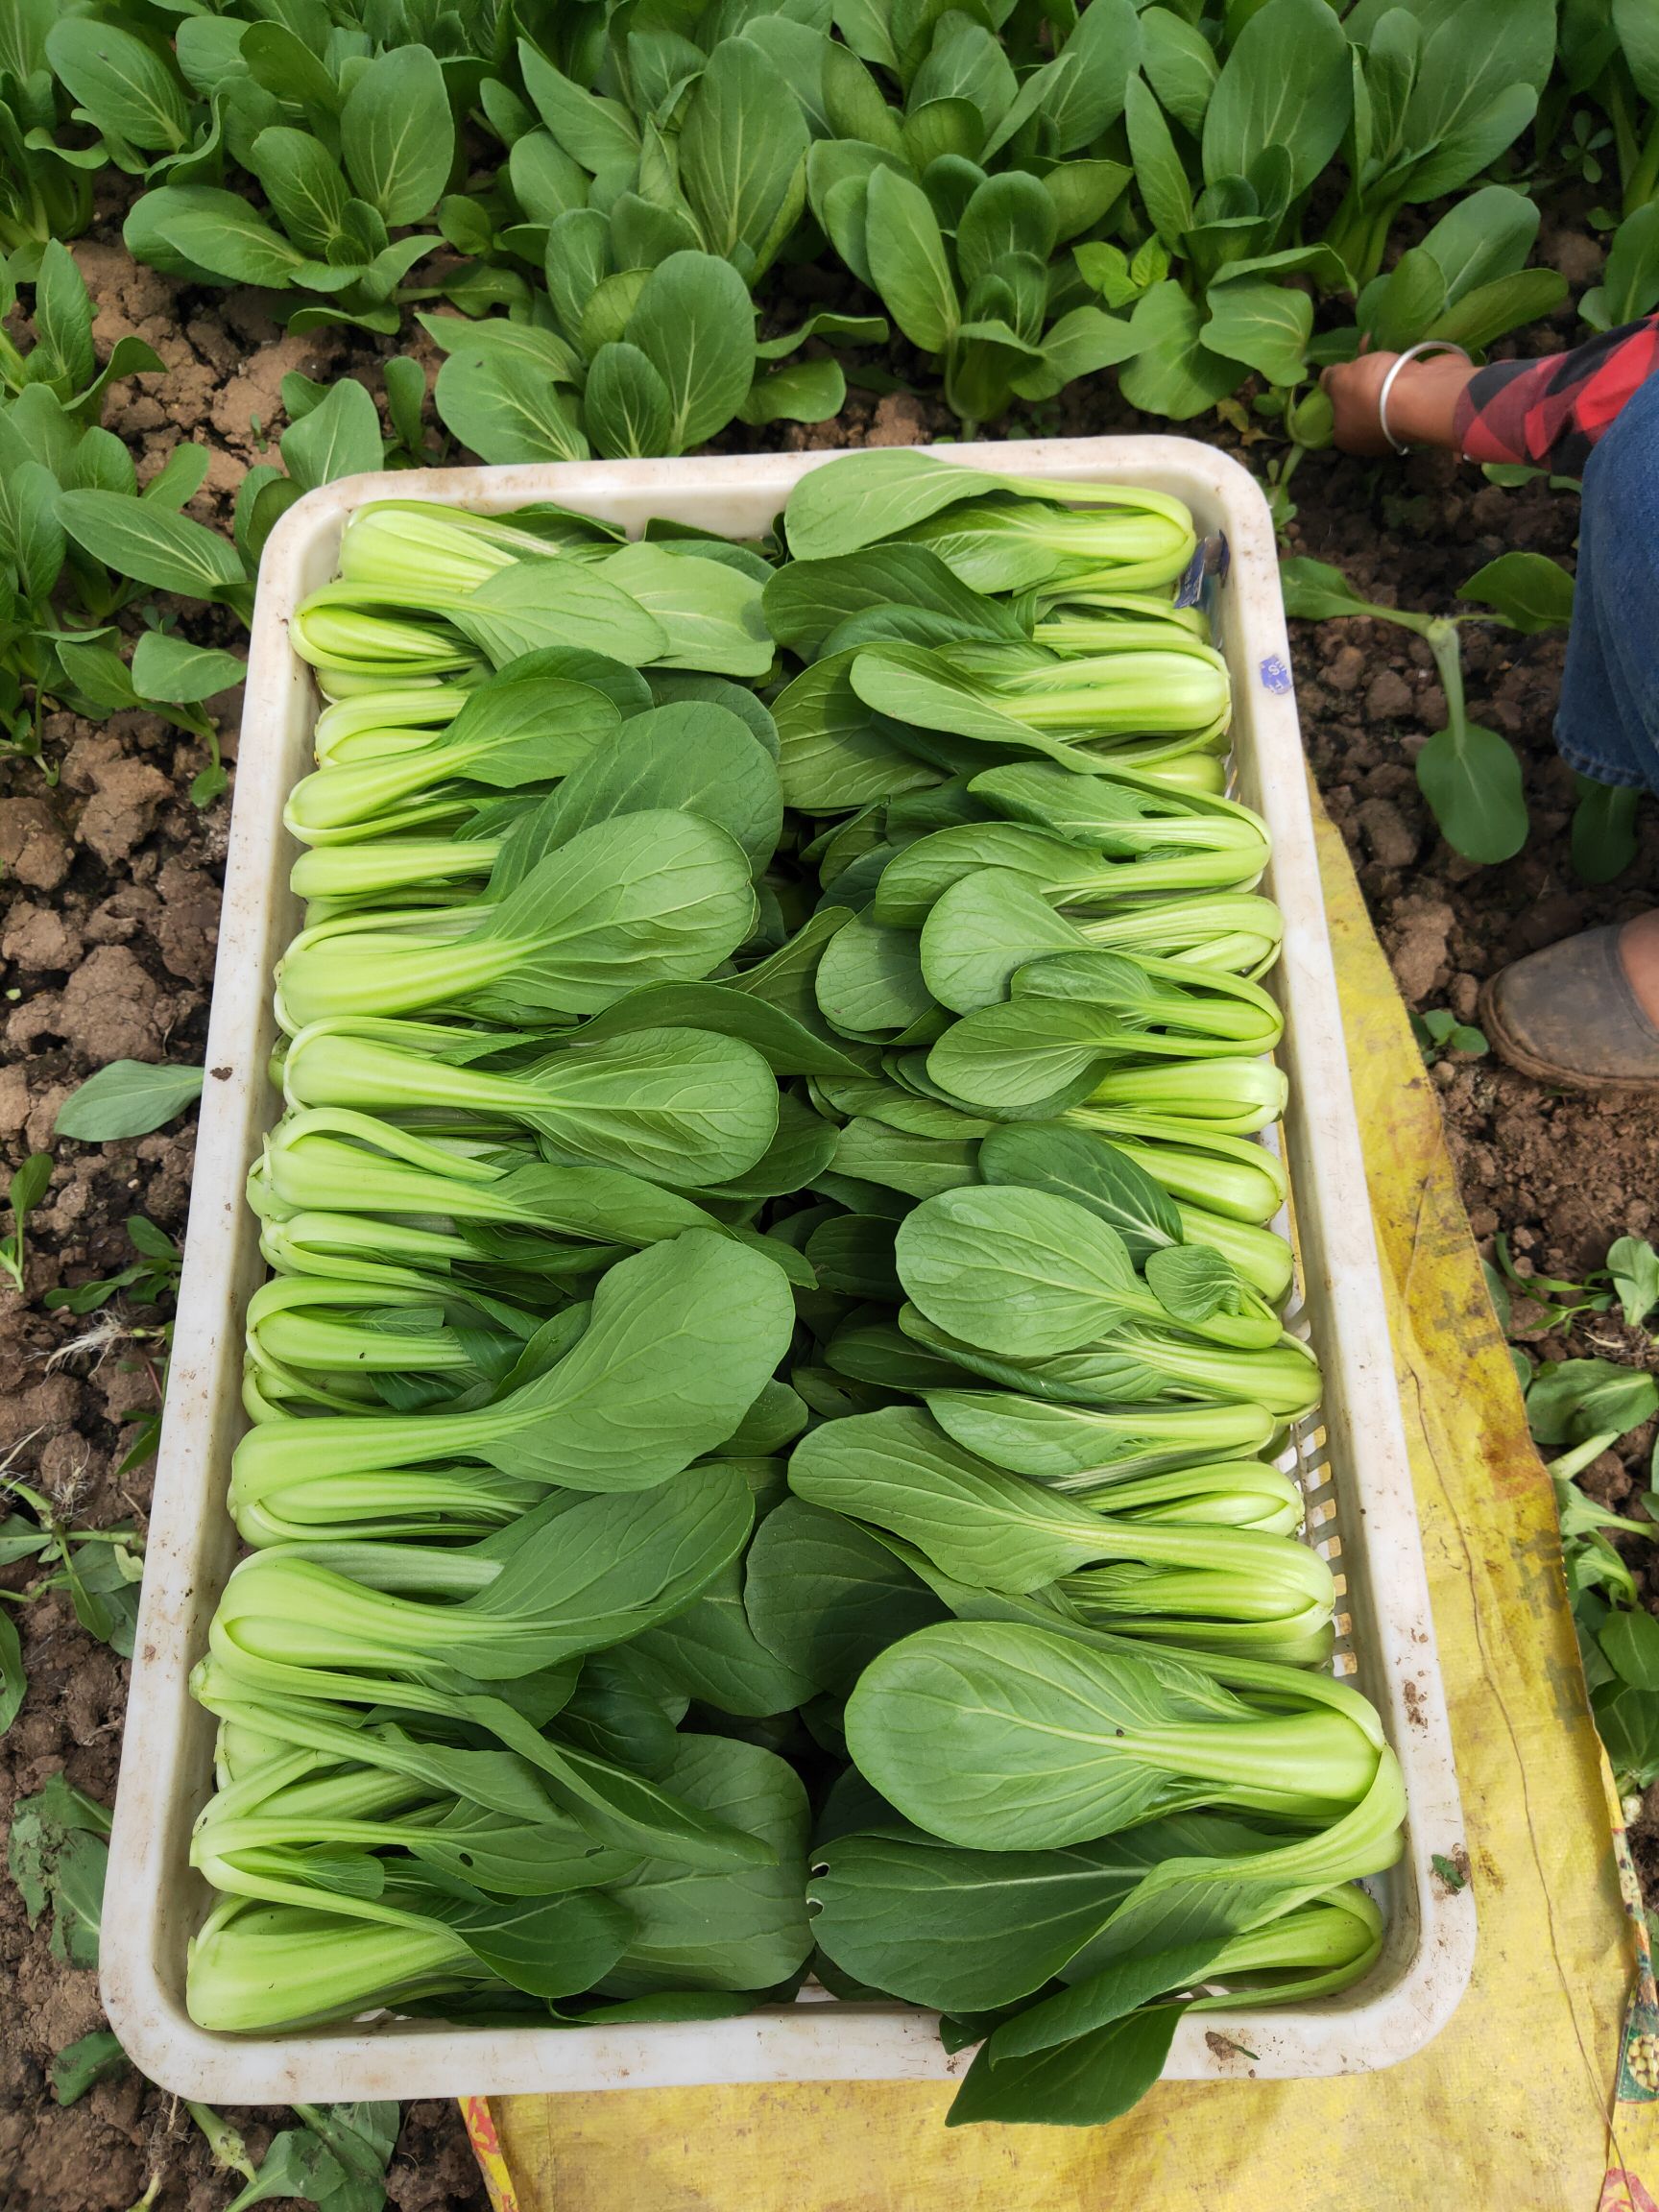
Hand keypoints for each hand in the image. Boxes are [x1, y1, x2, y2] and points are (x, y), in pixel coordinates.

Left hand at [1320, 346, 1476, 456]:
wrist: (1422, 393)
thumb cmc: (1372, 391)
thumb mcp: (1340, 380)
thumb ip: (1330, 378)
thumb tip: (1325, 378)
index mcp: (1348, 438)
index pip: (1336, 417)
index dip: (1336, 394)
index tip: (1339, 374)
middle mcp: (1372, 437)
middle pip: (1360, 404)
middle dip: (1359, 379)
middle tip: (1357, 358)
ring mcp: (1398, 424)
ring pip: (1383, 394)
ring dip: (1380, 372)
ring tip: (1374, 346)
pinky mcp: (1420, 408)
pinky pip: (1404, 387)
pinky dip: (1400, 370)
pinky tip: (1396, 351)